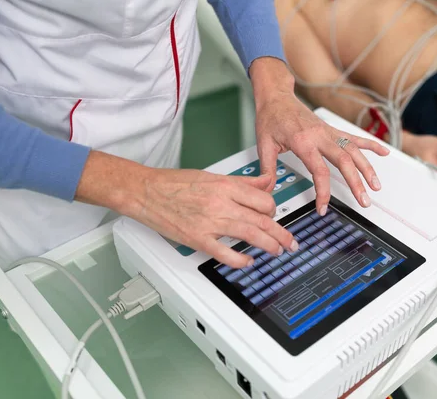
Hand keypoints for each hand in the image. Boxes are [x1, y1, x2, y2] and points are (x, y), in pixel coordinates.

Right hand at [76, 152, 296, 267]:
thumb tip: (266, 182)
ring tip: (277, 251)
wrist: (146, 191)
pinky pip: (225, 253)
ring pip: (250, 235)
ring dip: (269, 245)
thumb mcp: (213, 176)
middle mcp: (221, 203)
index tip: (275, 217)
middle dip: (281, 234)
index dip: (274, 210)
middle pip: (262, 219)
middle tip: (290, 242)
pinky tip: (248, 261)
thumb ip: (243, 182)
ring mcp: (210, 222)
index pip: (263, 200)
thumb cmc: (175, 184)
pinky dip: (241, 260)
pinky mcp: (198, 239)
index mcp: (226, 186)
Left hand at [249, 58, 389, 215]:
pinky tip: (384, 152)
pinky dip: (371, 145)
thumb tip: (267, 189)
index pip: (319, 171)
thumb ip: (267, 169)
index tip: (323, 207)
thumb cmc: (270, 118)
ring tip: (376, 186)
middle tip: (363, 201)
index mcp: (303, 142)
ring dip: (367, 168)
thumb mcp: (263, 145)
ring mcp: (329, 132)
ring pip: (353, 150)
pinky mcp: (332, 130)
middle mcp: (320, 136)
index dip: (323, 192)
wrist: (276, 96)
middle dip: (356, 183)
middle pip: (344, 161)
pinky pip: (354, 138)